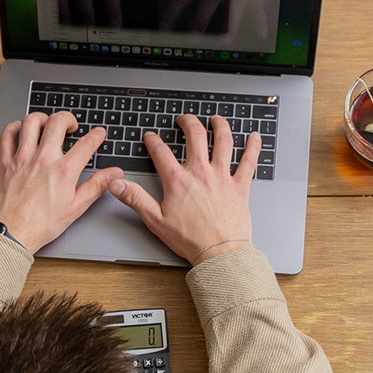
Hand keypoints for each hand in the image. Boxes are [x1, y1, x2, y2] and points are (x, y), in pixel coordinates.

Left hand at [0, 110, 123, 253]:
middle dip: (68, 118)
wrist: (10, 234)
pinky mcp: (5, 162)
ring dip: (42, 118)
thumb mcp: (75, 208)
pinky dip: (15, 127)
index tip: (98, 134)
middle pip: (58, 122)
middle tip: (71, 126)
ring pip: (31, 122)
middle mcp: (43, 159)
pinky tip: (21, 131)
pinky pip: (7, 134)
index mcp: (64, 171)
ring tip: (47, 124)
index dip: (96, 135)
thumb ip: (96, 186)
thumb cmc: (41, 225)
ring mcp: (22, 158)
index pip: (86, 143)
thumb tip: (114, 175)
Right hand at [109, 114, 257, 264]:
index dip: (153, 141)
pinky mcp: (240, 186)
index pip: (161, 152)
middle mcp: (201, 173)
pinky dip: (253, 146)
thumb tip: (117, 185)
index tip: (150, 137)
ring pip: (223, 141)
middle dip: (188, 122)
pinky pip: (248, 161)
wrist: (219, 253)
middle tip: (184, 119)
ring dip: (220, 126)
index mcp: (178, 181)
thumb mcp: (155, 220)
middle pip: (195, 136)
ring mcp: (222, 177)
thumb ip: (135, 198)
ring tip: (216, 119)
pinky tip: (255, 136)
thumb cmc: (190, 240)